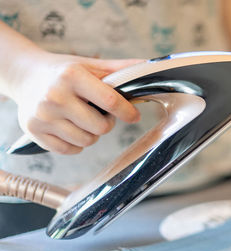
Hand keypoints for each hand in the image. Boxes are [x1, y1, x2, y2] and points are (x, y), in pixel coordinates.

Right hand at [8, 51, 142, 153]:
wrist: (25, 76)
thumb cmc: (64, 72)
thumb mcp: (90, 65)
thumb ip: (120, 69)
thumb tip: (149, 68)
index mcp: (72, 76)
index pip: (110, 101)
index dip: (127, 112)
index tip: (134, 116)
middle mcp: (55, 96)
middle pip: (101, 127)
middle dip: (107, 123)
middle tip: (100, 114)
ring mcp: (42, 116)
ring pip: (86, 141)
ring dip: (91, 134)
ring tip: (84, 119)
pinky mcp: (34, 132)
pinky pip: (69, 150)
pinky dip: (75, 144)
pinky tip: (71, 128)